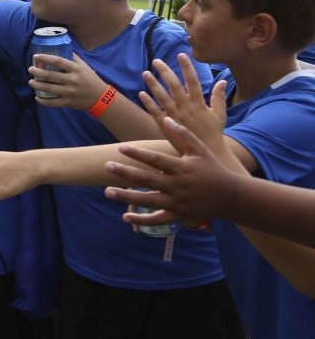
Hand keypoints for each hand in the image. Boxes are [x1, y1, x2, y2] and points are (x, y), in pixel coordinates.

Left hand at [27, 53, 105, 109]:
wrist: (100, 97)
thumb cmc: (90, 79)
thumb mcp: (84, 66)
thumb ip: (73, 57)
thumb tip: (62, 46)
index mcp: (76, 69)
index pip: (58, 61)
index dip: (45, 58)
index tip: (36, 56)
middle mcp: (72, 80)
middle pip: (50, 75)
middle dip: (37, 72)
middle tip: (30, 69)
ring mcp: (69, 92)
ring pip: (49, 88)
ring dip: (37, 85)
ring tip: (31, 82)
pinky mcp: (68, 102)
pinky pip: (52, 102)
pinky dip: (43, 100)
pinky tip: (37, 97)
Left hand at [103, 116, 241, 227]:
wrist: (232, 197)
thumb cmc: (214, 169)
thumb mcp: (201, 150)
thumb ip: (183, 134)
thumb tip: (165, 118)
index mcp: (182, 168)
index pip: (156, 160)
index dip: (138, 154)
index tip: (121, 147)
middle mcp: (178, 186)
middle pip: (147, 179)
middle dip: (125, 173)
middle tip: (106, 167)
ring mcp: (177, 202)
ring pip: (148, 200)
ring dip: (127, 197)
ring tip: (107, 192)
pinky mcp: (178, 215)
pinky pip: (158, 219)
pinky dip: (142, 220)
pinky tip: (125, 217)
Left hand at [138, 55, 226, 150]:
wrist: (207, 154)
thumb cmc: (214, 133)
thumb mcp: (220, 114)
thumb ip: (219, 97)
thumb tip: (223, 80)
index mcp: (200, 104)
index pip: (193, 81)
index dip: (187, 67)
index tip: (181, 55)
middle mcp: (187, 108)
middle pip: (175, 86)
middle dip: (165, 72)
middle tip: (156, 61)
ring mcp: (175, 117)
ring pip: (163, 98)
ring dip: (153, 85)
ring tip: (145, 73)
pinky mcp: (167, 126)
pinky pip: (156, 113)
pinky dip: (149, 103)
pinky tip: (141, 93)